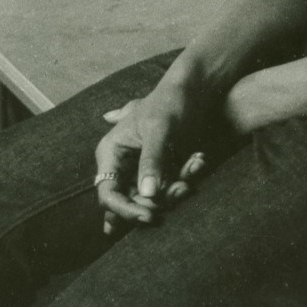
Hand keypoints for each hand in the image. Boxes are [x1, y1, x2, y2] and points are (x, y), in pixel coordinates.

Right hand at [93, 89, 209, 231]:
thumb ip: (151, 160)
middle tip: (182, 189)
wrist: (193, 89)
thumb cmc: (170, 103)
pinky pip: (169, 186)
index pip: (108, 193)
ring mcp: (141, 169)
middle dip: (157, 201)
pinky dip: (184, 178)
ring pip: (153, 198)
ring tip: (193, 171)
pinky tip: (198, 160)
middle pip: (131, 201)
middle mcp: (122, 164)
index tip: (150, 216)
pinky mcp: (160, 170)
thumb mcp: (159, 129)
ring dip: (174, 191)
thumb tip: (147, 194)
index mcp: (111, 152)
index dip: (125, 210)